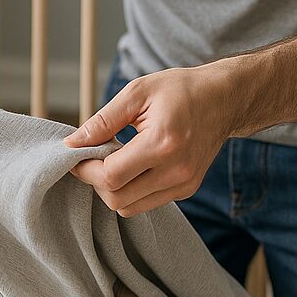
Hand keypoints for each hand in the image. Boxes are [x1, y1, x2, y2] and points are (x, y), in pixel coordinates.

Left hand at [63, 65, 233, 217]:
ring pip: (130, 207)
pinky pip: (147, 202)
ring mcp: (184, 184)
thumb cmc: (180, 89)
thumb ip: (103, 121)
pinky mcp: (187, 189)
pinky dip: (131, 189)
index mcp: (163, 143)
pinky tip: (132, 164)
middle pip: (117, 198)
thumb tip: (73, 143)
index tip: (77, 154)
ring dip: (113, 188)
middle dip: (96, 181)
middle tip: (92, 157)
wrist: (223, 98)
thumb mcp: (137, 92)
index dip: (86, 168)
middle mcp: (176, 171)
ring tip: (114, 158)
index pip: (111, 176)